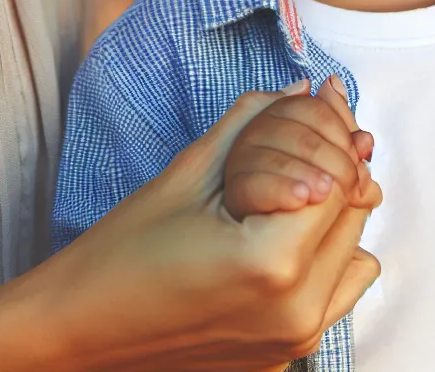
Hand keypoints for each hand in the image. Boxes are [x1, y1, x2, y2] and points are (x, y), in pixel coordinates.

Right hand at [42, 87, 380, 371]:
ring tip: (295, 174)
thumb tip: (302, 90)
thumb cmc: (120, 255)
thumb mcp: (188, 173)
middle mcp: (296, 310)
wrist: (80, 331)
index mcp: (272, 262)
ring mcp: (294, 340)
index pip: (338, 177)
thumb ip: (254, 123)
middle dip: (337, 158)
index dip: (331, 127)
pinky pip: (336, 292)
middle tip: (312, 119)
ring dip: (334, 206)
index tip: (324, 94)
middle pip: (353, 212)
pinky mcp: (286, 355)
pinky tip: (290, 224)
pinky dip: (328, 252)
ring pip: (354, 250)